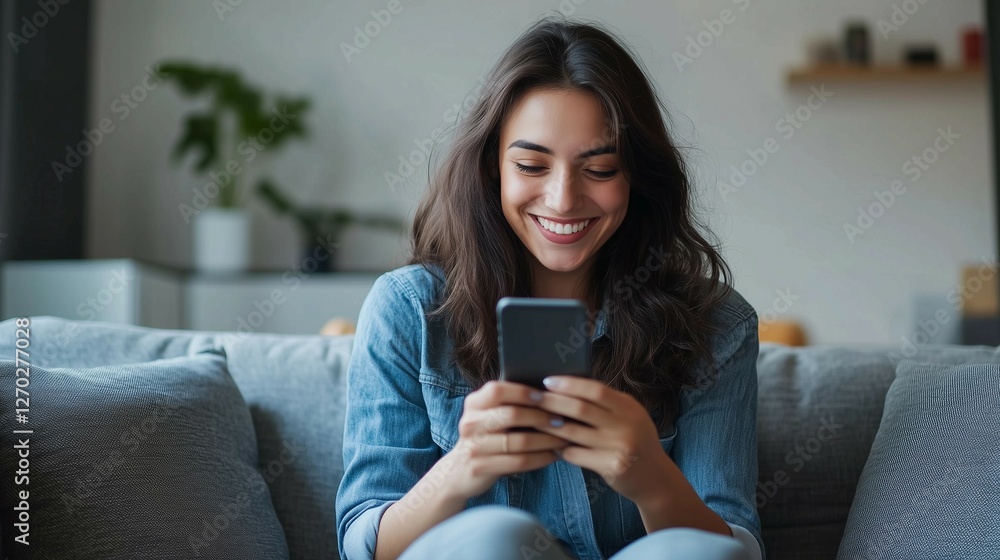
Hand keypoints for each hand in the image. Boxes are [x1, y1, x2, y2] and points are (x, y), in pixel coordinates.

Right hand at [443, 380, 570, 500]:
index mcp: (474, 403)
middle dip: (541, 417)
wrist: (459, 470)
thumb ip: (509, 403)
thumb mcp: (489, 416)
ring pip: (518, 441)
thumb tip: (550, 392)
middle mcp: (470, 422)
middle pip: (511, 415)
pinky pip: (518, 462)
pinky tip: (554, 455)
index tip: (546, 396)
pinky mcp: (480, 467)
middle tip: (562, 420)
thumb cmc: (487, 437)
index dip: (523, 392)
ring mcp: (473, 446)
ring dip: (546, 440)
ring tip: (564, 439)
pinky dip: (541, 458)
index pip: (497, 390)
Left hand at [532, 376, 668, 503]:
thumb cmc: (636, 442)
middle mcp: (626, 425)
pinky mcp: (610, 467)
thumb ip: (607, 403)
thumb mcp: (631, 416)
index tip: (547, 381)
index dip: (569, 384)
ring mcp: (619, 447)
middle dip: (553, 402)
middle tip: (532, 398)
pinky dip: (560, 449)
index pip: (595, 390)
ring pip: (573, 433)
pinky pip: (576, 455)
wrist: (656, 479)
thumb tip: (569, 386)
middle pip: (581, 409)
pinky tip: (550, 446)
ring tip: (534, 421)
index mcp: (629, 407)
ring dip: (550, 426)